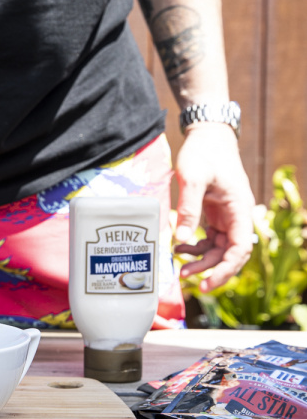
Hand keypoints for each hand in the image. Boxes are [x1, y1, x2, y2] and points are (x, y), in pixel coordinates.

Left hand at [173, 123, 254, 291]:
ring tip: (179, 267)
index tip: (208, 282)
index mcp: (240, 209)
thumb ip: (189, 208)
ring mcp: (227, 216)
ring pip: (219, 248)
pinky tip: (179, 247)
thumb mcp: (193, 179)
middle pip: (230, 253)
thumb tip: (182, 238)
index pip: (240, 248)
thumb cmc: (204, 153)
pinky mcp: (215, 214)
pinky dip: (196, 246)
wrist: (208, 136)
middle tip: (187, 279)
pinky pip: (209, 238)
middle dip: (211, 269)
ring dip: (201, 260)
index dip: (226, 269)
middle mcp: (237, 216)